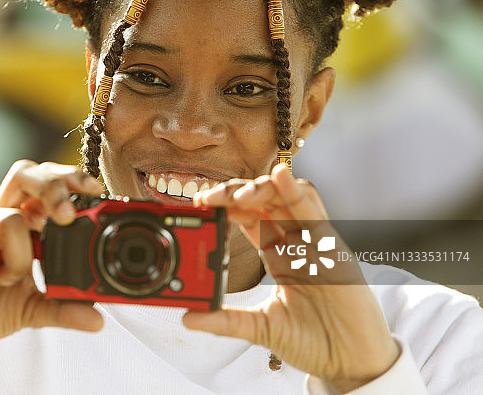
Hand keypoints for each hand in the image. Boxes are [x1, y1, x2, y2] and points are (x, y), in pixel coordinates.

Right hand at [0, 160, 104, 340]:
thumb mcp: (33, 311)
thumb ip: (64, 310)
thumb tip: (98, 321)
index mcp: (33, 227)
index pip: (56, 187)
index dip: (76, 181)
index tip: (97, 192)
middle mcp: (11, 215)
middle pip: (35, 173)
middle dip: (56, 185)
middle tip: (67, 216)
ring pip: (12, 188)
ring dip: (22, 228)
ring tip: (18, 267)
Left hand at [184, 164, 398, 391]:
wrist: (350, 363)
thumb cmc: (314, 342)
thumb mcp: (261, 329)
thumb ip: (226, 320)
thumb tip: (189, 318)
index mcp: (277, 255)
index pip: (248, 217)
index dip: (225, 206)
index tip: (200, 205)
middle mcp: (295, 243)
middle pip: (265, 201)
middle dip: (236, 192)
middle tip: (209, 197)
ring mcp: (314, 242)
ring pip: (288, 197)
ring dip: (261, 188)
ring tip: (236, 193)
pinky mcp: (333, 247)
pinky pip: (314, 211)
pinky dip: (296, 191)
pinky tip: (280, 177)